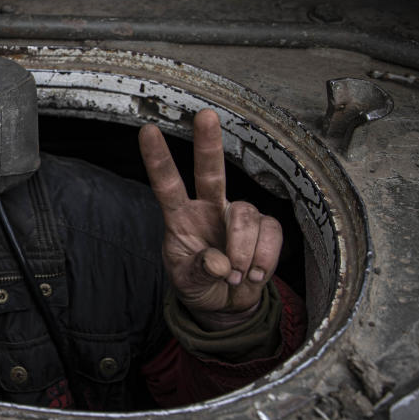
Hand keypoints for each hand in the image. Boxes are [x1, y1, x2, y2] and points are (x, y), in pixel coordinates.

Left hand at [138, 109, 282, 328]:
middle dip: (209, 143)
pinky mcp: (264, 227)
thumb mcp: (187, 283)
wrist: (226, 304)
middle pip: (210, 171)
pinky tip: (253, 274)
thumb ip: (198, 271)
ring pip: (245, 214)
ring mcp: (236, 215)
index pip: (167, 184)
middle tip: (207, 115)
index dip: (158, 159)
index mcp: (180, 217)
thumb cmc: (199, 284)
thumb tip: (219, 263)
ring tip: (235, 276)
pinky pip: (270, 233)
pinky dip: (263, 259)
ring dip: (242, 251)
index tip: (147, 131)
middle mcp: (208, 208)